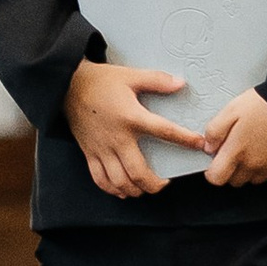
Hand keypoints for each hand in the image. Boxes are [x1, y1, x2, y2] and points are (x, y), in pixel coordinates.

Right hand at [65, 58, 208, 199]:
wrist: (67, 86)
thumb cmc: (101, 81)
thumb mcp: (130, 75)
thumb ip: (157, 80)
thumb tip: (181, 83)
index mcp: (131, 116)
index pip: (163, 131)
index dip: (184, 139)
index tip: (199, 145)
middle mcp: (117, 137)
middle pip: (138, 171)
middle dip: (154, 184)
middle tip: (165, 183)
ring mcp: (102, 148)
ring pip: (119, 181)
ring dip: (135, 189)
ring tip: (146, 188)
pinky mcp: (89, 153)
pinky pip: (100, 179)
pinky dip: (112, 189)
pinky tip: (123, 190)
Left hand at [201, 89, 266, 187]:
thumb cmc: (263, 105)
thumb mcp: (230, 110)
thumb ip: (214, 131)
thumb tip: (208, 147)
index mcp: (236, 151)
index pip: (216, 178)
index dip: (213, 171)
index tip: (216, 162)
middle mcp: (253, 164)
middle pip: (234, 181)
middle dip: (231, 169)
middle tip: (237, 149)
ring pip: (252, 180)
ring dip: (249, 170)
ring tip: (254, 148)